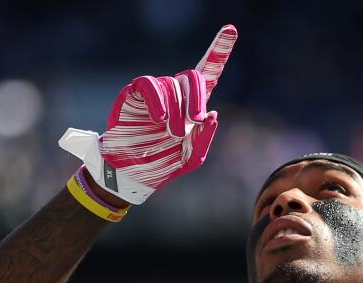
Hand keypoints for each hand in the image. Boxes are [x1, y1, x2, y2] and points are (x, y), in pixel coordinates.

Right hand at [59, 24, 237, 204]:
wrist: (131, 174)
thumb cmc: (162, 164)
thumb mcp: (190, 158)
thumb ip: (204, 139)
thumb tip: (212, 114)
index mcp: (192, 106)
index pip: (208, 72)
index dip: (219, 50)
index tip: (231, 29)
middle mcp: (175, 95)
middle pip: (192, 76)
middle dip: (197, 97)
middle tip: (196, 119)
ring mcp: (154, 93)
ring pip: (171, 85)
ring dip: (176, 110)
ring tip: (171, 132)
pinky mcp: (133, 94)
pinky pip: (149, 84)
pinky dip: (158, 100)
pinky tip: (159, 118)